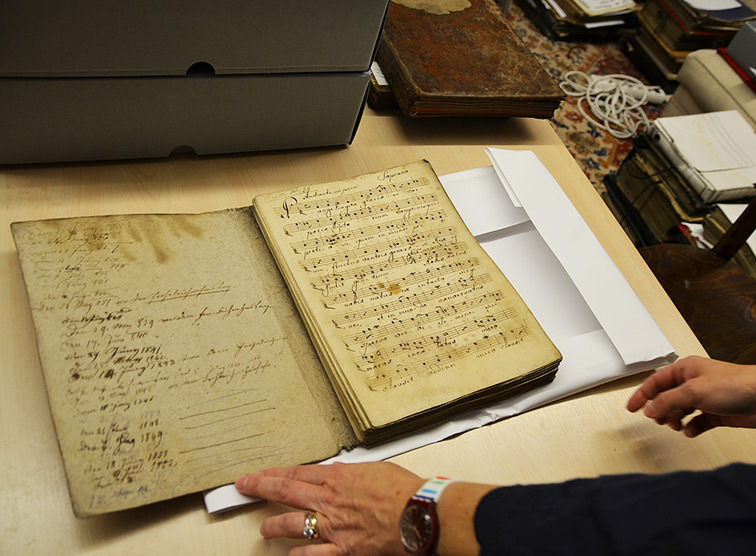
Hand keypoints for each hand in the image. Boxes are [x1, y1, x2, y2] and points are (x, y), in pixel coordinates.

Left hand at [236, 461, 423, 554]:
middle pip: (286, 491)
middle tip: (244, 487)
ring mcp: (333, 526)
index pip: (296, 473)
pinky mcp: (343, 549)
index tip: (257, 474)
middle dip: (260, 488)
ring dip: (273, 526)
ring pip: (292, 525)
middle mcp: (330, 500)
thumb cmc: (403, 489)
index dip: (273, 473)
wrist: (418, 512)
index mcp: (338, 477)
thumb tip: (341, 472)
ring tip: (264, 529)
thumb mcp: (375, 469)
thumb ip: (352, 473)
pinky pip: (313, 555)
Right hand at [627, 355, 755, 436]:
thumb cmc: (737, 385)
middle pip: (666, 398)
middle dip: (661, 411)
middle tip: (659, 420)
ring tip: (677, 425)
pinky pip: (696, 422)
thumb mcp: (693, 392)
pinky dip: (692, 427)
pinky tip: (692, 430)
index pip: (654, 382)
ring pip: (680, 411)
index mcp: (684, 370)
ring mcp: (705, 398)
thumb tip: (649, 409)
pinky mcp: (716, 412)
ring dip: (676, 420)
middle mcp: (693, 383)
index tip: (631, 407)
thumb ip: (667, 401)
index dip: (641, 395)